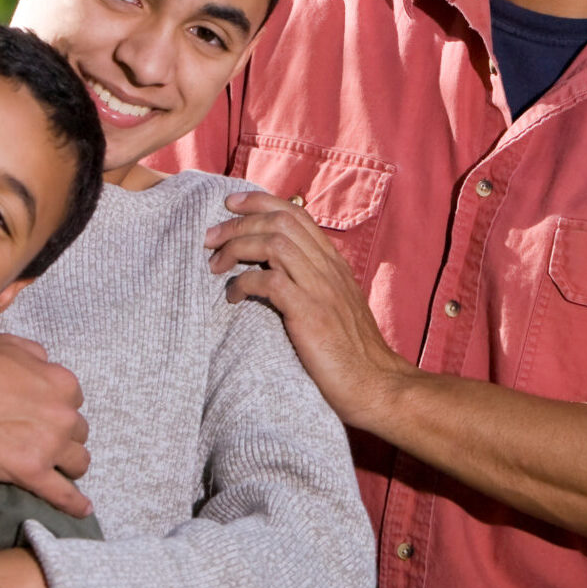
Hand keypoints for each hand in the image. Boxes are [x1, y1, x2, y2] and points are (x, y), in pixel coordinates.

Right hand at [0, 340, 92, 516]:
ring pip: (78, 462)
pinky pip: (62, 494)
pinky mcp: (31, 472)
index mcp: (62, 383)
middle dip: (64, 436)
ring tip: (59, 470)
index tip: (45, 415)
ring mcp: (49, 445)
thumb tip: (44, 365)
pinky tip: (82, 510)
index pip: (74, 401)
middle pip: (78, 432)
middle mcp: (63, 414)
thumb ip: (36, 356)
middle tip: (44, 439)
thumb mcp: (10, 345)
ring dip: (69, 465)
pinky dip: (75, 504)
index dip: (58, 408)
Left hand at [206, 191, 413, 429]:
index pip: (296, 214)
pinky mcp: (311, 314)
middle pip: (280, 222)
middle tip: (210, 238)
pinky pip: (269, 283)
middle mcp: (329, 268)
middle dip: (238, 223)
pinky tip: (233, 297)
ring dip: (237, 247)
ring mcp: (321, 289)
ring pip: (274, 244)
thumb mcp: (337, 305)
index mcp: (334, 263)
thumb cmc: (352, 352)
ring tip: (215, 264)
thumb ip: (315, 282)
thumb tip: (281, 272)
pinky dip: (243, 283)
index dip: (260, 202)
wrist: (376, 384)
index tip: (230, 205)